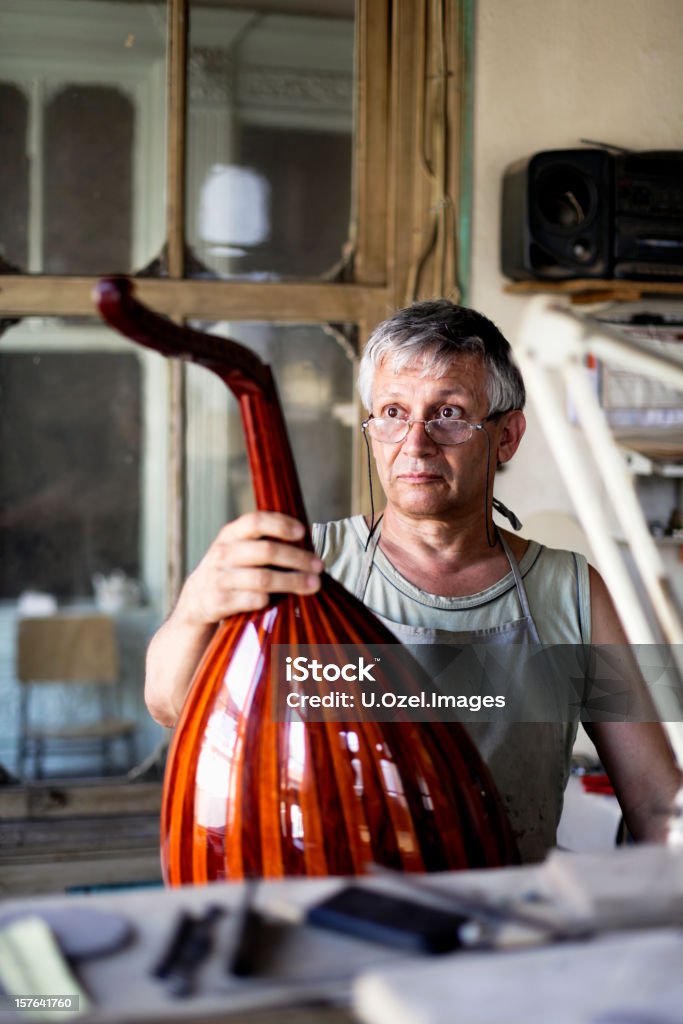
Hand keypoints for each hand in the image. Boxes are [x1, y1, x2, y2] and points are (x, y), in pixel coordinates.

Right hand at [174, 511, 322, 626]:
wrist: (196, 601)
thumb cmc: (231, 572)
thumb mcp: (240, 550)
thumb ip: (265, 542)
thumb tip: (307, 543)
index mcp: (230, 534)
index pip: (255, 521)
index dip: (281, 524)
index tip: (303, 532)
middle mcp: (223, 553)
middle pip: (266, 551)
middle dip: (297, 558)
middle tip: (319, 566)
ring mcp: (219, 578)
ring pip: (262, 578)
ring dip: (292, 581)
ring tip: (313, 585)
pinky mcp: (218, 602)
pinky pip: (250, 600)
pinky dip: (267, 600)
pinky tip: (279, 602)